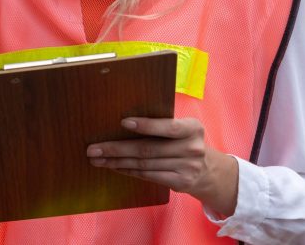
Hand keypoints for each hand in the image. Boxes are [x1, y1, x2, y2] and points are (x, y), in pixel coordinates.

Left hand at [86, 117, 238, 215]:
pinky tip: (113, 167)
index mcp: (193, 128)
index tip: (123, 122)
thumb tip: (122, 121)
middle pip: (148, 149)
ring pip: (144, 164)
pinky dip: (128, 171)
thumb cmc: (186, 142)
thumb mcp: (184, 129)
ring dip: (117, 162)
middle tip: (93, 148)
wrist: (211, 171)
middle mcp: (192, 148)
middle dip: (117, 148)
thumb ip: (163, 125)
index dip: (146, 125)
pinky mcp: (180, 183)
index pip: (168, 127)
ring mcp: (187, 167)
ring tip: (97, 158)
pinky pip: (148, 176)